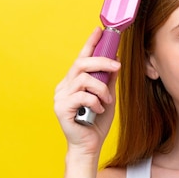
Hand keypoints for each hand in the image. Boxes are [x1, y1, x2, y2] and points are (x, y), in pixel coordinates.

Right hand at [53, 27, 119, 154]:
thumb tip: (115, 61)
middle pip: (81, 64)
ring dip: (101, 89)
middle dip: (102, 62)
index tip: (99, 30)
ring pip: (84, 79)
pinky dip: (95, 102)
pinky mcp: (61, 108)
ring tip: (106, 101)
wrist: (88, 147)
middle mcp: (64, 86)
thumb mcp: (107, 98)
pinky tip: (98, 110)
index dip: (90, 43)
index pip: (81, 57)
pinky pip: (82, 96)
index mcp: (73, 82)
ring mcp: (61, 97)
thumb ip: (108, 81)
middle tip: (117, 65)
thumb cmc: (96, 123)